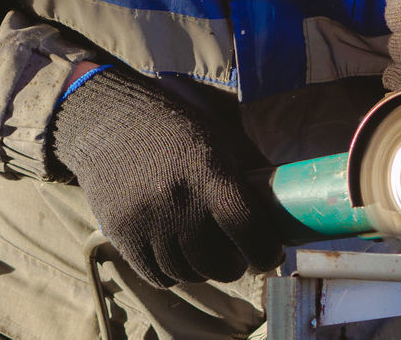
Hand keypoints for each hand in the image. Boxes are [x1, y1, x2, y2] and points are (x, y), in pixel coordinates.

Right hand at [51, 67, 283, 285]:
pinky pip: (159, 277)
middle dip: (235, 264)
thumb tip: (289, 205)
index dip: (267, 251)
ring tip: (208, 252)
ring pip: (189, 274)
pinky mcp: (122, 237)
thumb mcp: (222, 139)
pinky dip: (175, 273)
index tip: (271, 255)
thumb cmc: (177, 129)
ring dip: (204, 270)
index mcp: (210, 175)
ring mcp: (147, 223)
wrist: (111, 123)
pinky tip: (180, 255)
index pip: (249, 231)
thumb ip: (255, 172)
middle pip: (219, 263)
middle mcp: (178, 203)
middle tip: (237, 254)